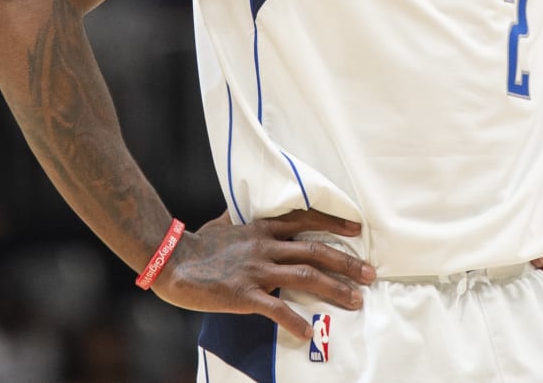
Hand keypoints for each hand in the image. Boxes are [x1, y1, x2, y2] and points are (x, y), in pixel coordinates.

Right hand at [152, 209, 375, 339]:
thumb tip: (250, 210)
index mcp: (263, 228)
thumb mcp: (226, 222)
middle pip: (316, 251)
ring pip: (305, 277)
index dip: (334, 222)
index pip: (306, 220)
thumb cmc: (198, 243)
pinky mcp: (244, 295)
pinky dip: (294, 320)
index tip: (358, 228)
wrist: (172, 261)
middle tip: (370, 274)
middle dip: (347, 262)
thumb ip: (244, 218)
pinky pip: (276, 309)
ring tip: (356, 301)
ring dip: (334, 289)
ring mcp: (256, 271)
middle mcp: (266, 247)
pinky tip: (308, 332)